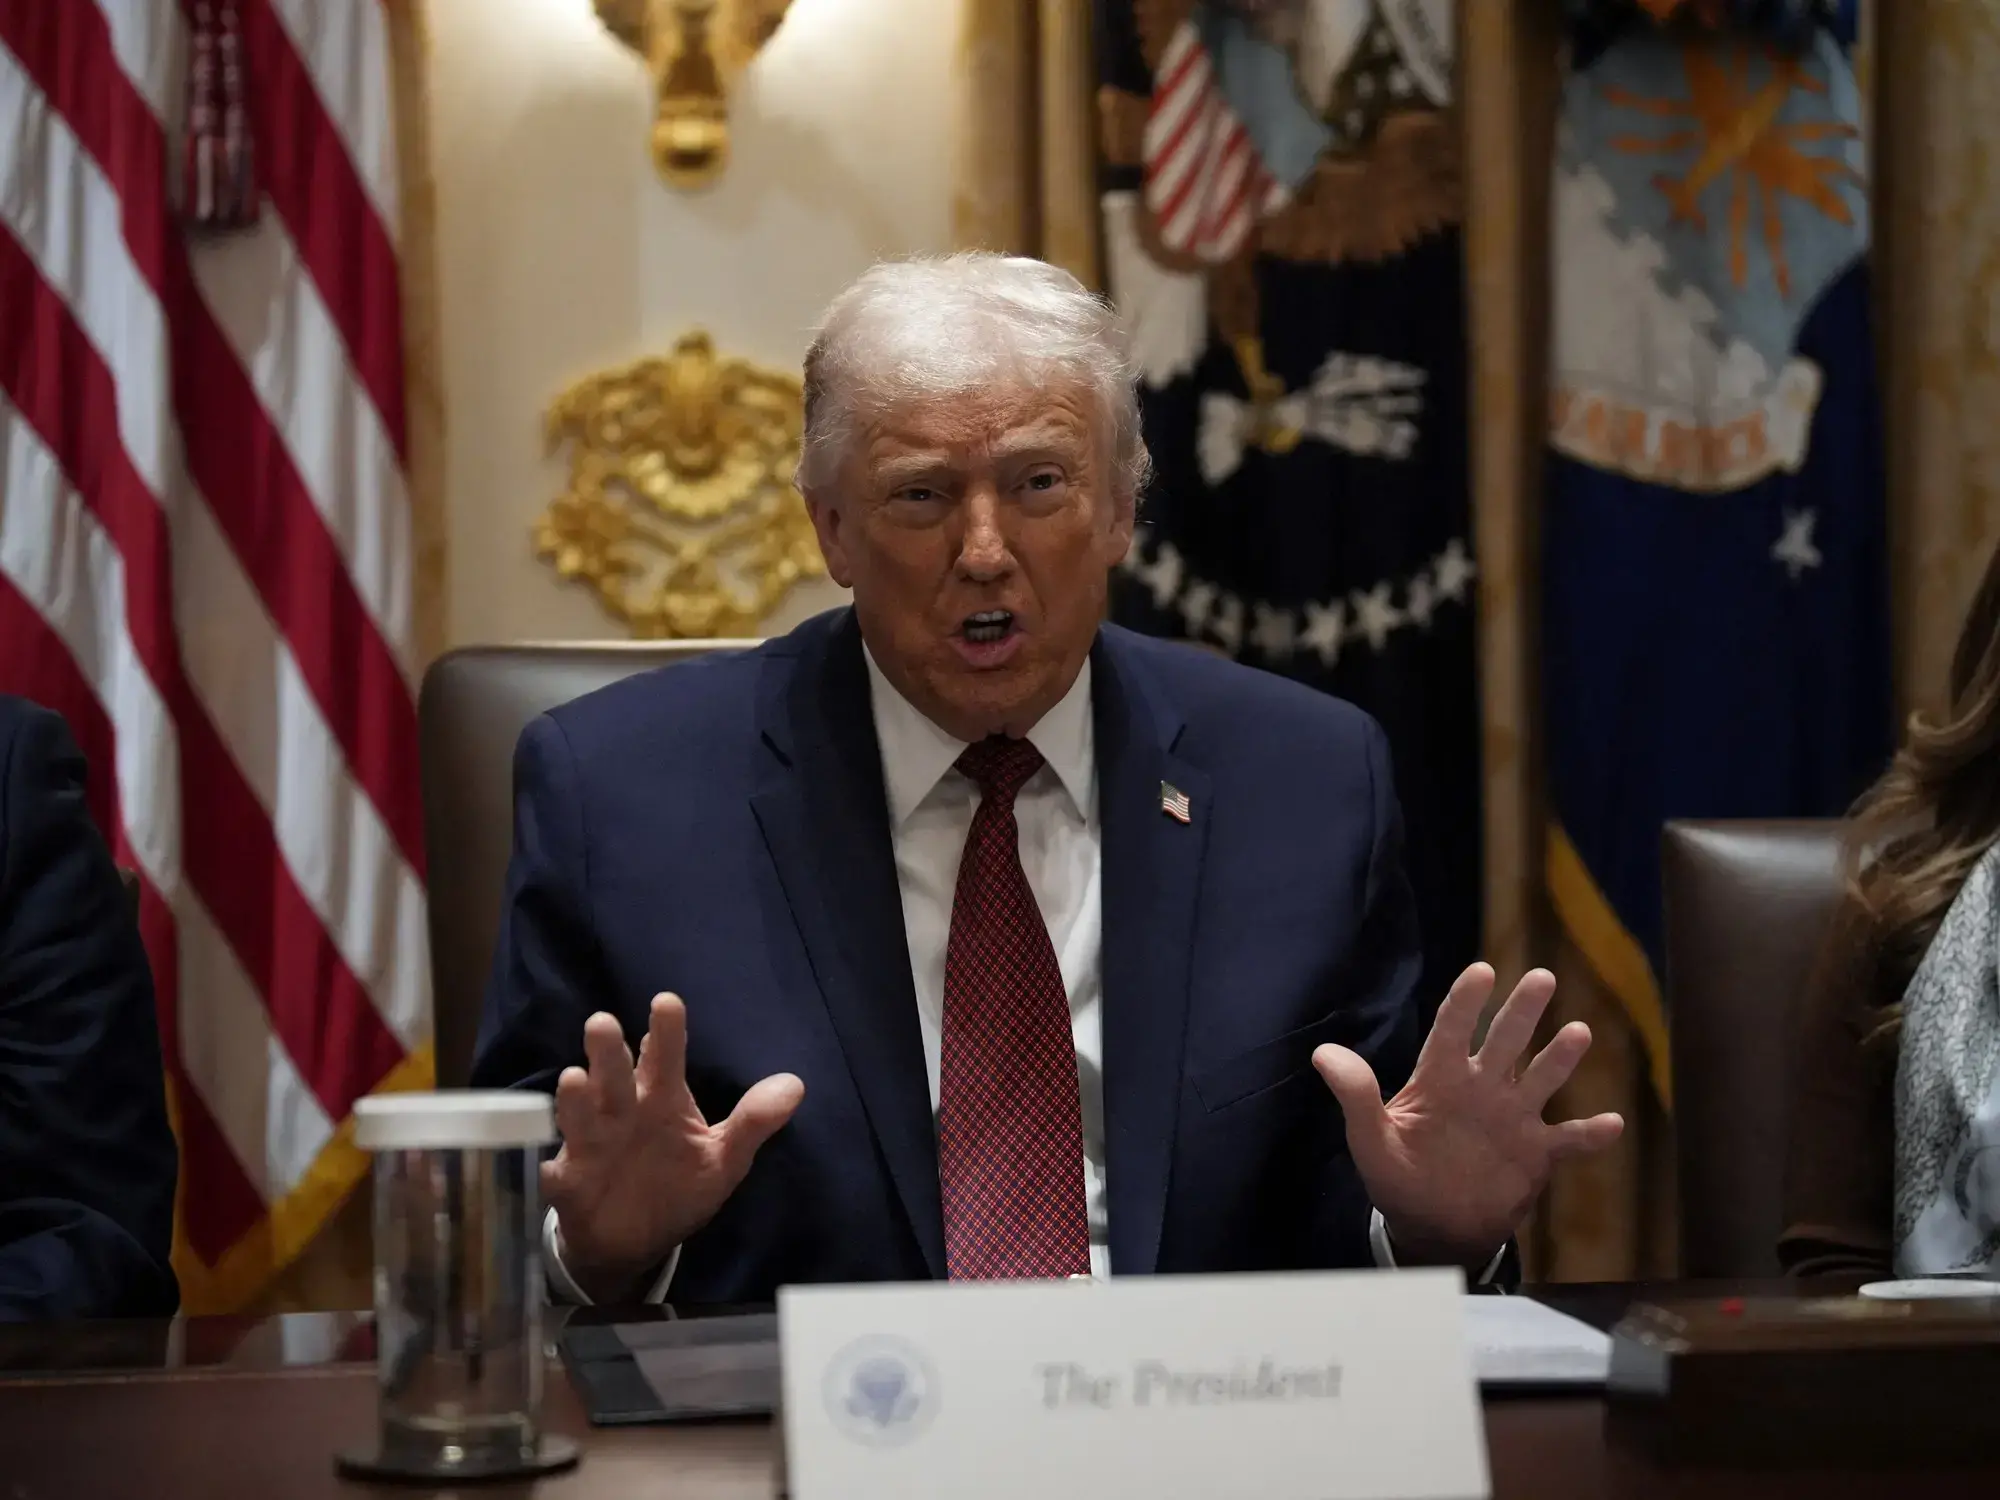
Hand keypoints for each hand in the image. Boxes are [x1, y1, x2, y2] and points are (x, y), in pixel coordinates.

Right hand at [544, 993, 802, 1295]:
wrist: (636, 1242)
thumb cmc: (677, 1184)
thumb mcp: (723, 1158)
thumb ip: (753, 1122)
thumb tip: (796, 1085)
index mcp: (661, 1099)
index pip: (665, 1058)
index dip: (665, 1031)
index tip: (667, 1002)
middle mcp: (623, 1112)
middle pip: (614, 1075)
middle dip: (608, 1051)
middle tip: (603, 1023)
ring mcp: (593, 1145)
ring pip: (581, 1115)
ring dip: (575, 1099)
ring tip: (574, 1077)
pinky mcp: (570, 1184)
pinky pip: (558, 1173)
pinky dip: (554, 1168)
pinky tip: (552, 1164)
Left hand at [1313, 963, 1622, 1267]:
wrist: (1433, 1227)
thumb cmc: (1398, 1176)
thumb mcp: (1369, 1139)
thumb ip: (1356, 1096)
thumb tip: (1322, 1053)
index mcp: (1440, 1080)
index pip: (1452, 1031)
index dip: (1465, 1002)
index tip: (1481, 971)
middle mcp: (1482, 1089)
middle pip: (1505, 1041)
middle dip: (1521, 1011)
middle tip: (1541, 977)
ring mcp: (1513, 1119)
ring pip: (1541, 1078)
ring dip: (1559, 1057)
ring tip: (1578, 1031)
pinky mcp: (1536, 1154)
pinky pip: (1569, 1140)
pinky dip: (1590, 1135)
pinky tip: (1613, 1124)